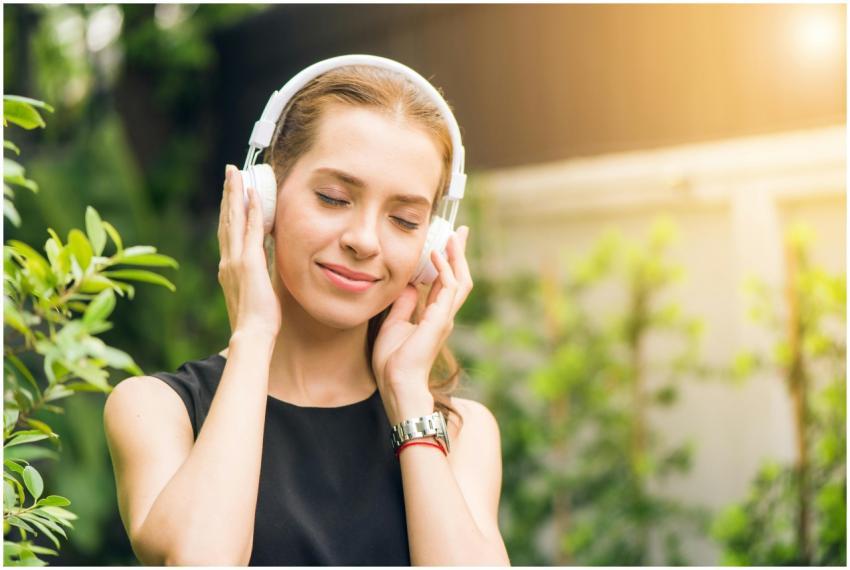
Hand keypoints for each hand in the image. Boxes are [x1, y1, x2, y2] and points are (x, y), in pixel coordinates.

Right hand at [217, 164, 281, 339]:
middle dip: (229, 193)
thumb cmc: (258, 319)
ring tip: (237, 173)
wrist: (252, 334)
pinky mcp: (249, 262)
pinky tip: (253, 194)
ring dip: (236, 194)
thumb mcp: (258, 290)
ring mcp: (236, 260)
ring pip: (234, 219)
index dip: (230, 210)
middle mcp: (228, 260)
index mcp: (229, 268)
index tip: (233, 192)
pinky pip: (251, 230)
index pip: (229, 232)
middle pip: (227, 219)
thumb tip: (268, 261)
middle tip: (231, 172)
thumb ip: (260, 273)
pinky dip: (251, 210)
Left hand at [372, 226, 471, 423]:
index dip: (446, 262)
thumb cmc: (394, 361)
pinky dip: (444, 268)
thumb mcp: (394, 323)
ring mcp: (445, 316)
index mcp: (434, 316)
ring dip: (457, 256)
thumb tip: (409, 285)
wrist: (398, 382)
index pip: (444, 283)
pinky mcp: (441, 318)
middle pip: (458, 277)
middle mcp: (443, 314)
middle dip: (459, 254)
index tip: (444, 243)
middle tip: (459, 231)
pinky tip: (436, 254)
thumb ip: (404, 304)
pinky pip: (448, 287)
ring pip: (460, 279)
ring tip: (453, 236)